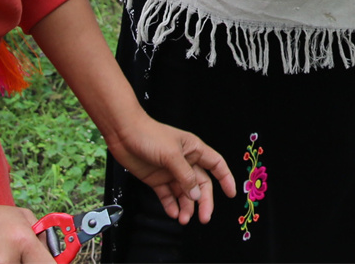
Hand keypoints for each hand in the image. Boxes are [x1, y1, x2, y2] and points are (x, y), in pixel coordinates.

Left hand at [109, 117, 237, 225]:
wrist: (124, 134)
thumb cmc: (150, 135)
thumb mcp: (172, 155)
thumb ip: (186, 176)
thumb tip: (197, 195)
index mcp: (194, 150)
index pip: (216, 165)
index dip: (225, 178)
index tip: (231, 194)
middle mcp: (185, 162)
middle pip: (200, 185)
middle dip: (203, 202)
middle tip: (204, 218)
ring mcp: (170, 172)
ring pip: (184, 193)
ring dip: (186, 207)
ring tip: (182, 219)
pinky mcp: (156, 179)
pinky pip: (167, 195)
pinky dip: (171, 205)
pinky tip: (172, 213)